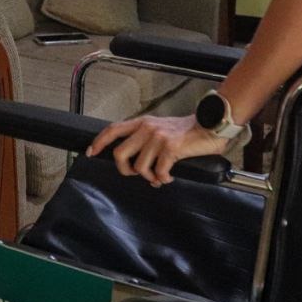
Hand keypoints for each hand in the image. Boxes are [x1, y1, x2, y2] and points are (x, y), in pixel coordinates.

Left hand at [87, 114, 229, 186]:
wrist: (209, 125)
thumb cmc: (187, 131)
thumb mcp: (161, 129)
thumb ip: (146, 139)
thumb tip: (135, 161)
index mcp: (142, 123)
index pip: (113, 129)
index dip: (99, 142)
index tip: (91, 152)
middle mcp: (147, 128)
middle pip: (119, 154)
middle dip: (125, 170)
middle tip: (137, 174)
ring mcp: (158, 138)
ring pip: (139, 167)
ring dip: (149, 177)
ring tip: (159, 176)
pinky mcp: (170, 148)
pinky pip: (158, 172)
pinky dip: (163, 179)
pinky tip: (169, 176)